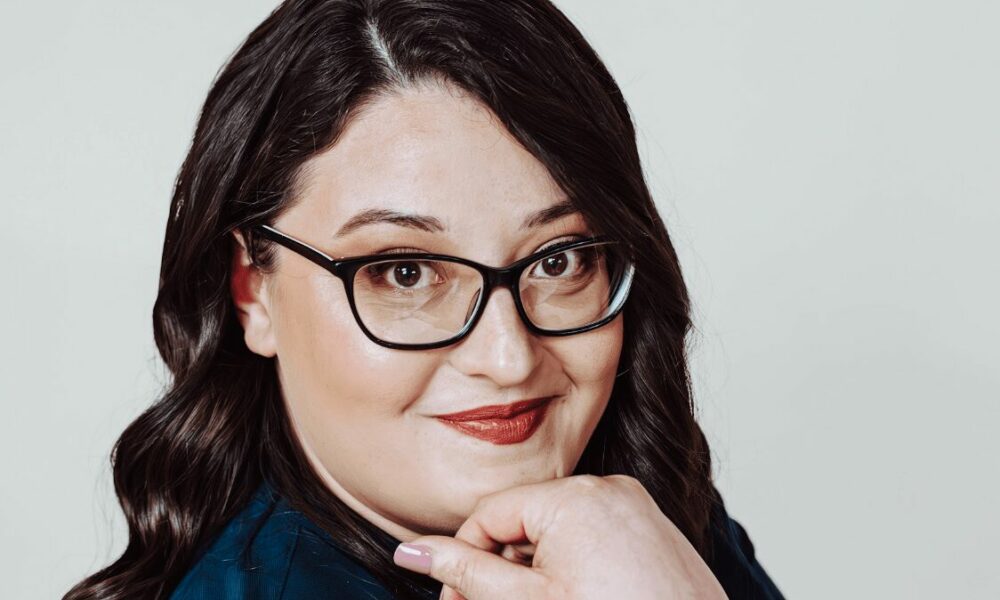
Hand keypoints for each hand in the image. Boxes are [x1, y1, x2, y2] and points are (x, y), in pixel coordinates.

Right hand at [393, 474, 727, 599]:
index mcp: (574, 497)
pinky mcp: (652, 527)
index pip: (490, 514)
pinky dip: (572, 566)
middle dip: (502, 570)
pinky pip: (593, 534)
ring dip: (535, 571)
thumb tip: (412, 553)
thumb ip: (467, 574)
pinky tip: (575, 599)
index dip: (464, 560)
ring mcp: (635, 505)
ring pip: (558, 530)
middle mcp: (608, 488)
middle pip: (524, 522)